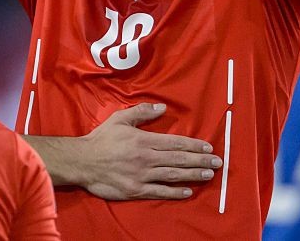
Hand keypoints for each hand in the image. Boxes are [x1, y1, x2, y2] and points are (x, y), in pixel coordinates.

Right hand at [80, 103, 221, 199]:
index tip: (208, 148)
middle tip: (217, 163)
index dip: (194, 145)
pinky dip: (175, 192)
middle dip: (200, 161)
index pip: (175, 143)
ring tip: (208, 175)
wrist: (82, 161)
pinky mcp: (136, 190)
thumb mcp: (120, 119)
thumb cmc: (101, 139)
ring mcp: (142, 176)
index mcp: (144, 140)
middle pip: (178, 160)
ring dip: (193, 175)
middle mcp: (146, 158)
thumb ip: (141, 112)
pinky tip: (187, 191)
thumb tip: (161, 106)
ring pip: (173, 175)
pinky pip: (159, 192)